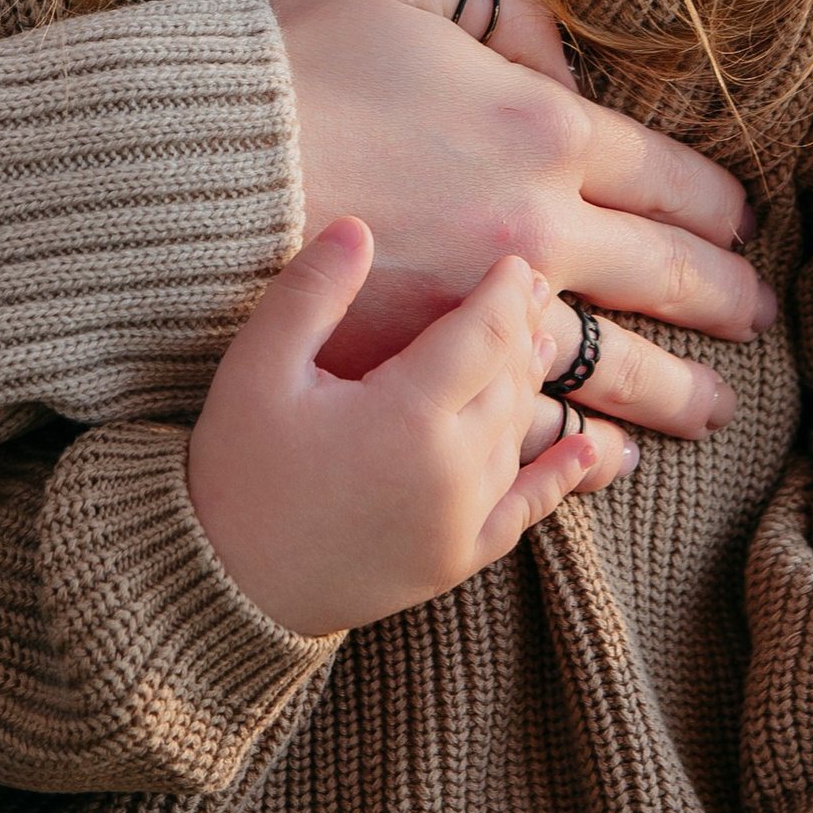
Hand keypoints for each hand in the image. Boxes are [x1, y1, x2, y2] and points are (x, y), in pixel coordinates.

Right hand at [186, 217, 636, 638]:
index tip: (517, 260)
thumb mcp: (257, 369)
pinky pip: (524, 511)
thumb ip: (311, 293)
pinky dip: (560, 476)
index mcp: (406, 414)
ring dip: (531, 385)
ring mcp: (458, 521)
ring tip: (539, 345)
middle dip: (522, 330)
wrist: (222, 588)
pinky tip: (589, 447)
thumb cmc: (234, 471)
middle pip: (509, 380)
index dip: (505, 292)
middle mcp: (450, 470)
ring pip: (517, 436)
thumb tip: (358, 225)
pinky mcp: (454, 561)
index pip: (482, 333)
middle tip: (534, 289)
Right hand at [270, 0, 768, 446]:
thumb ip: (504, 8)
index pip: (670, 179)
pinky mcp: (437, 379)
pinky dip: (588, 442)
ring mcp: (492, 315)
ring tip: (714, 408)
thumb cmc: (291, 65)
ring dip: (679, 387)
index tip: (740, 226)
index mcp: (543, 128)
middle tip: (756, 315)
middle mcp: (541, 226)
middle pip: (667, 275)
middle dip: (724, 297)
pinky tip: (612, 452)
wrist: (193, 173)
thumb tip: (561, 61)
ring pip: (620, 363)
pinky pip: (538, 423)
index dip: (717, 208)